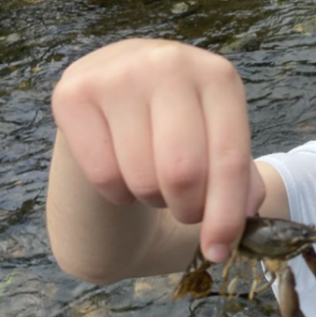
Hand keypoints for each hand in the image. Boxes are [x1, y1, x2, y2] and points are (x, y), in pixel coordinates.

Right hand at [51, 38, 264, 259]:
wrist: (123, 94)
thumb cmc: (181, 128)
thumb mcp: (219, 144)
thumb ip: (241, 183)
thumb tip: (243, 222)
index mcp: (218, 77)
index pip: (228, 159)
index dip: (226, 216)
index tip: (219, 252)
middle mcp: (170, 64)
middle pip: (183, 173)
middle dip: (188, 210)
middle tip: (186, 211)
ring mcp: (118, 73)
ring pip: (141, 178)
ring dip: (152, 199)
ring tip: (155, 180)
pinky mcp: (73, 93)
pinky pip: (103, 174)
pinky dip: (117, 192)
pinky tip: (122, 171)